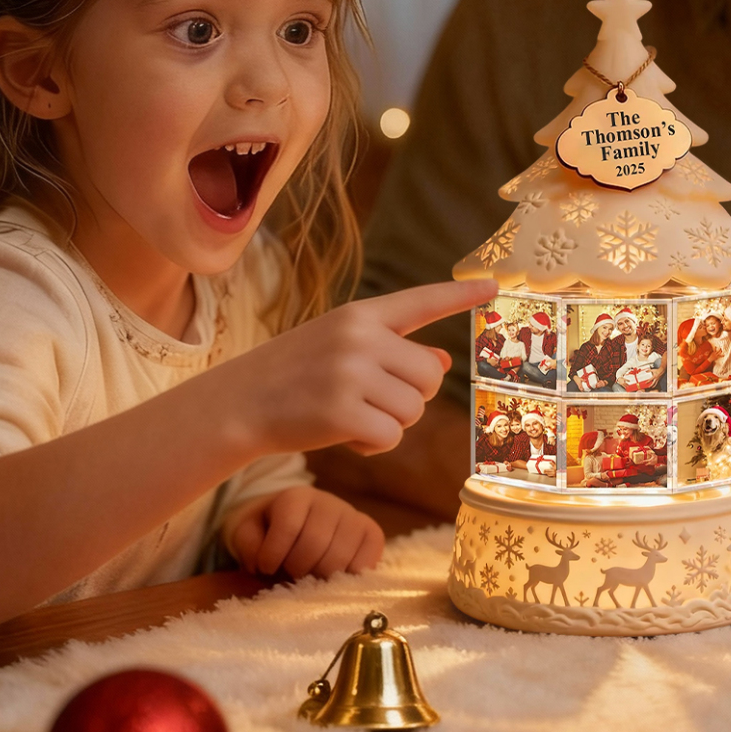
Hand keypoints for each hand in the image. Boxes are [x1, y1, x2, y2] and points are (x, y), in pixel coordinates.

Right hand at [214, 278, 495, 459]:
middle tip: (370, 401)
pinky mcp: (340, 412)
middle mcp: (359, 337)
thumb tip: (442, 358)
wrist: (236, 404)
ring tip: (350, 415)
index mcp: (360, 315)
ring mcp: (349, 373)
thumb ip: (392, 352)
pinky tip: (344, 435)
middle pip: (430, 376)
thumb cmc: (294, 377)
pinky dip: (373, 445)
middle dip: (410, 397)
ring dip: (390, 424)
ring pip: (413, 410)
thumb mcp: (341, 351)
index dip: (460, 295)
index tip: (494, 286)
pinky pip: (391, 437)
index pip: (421, 300)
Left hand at [226, 487, 383, 577]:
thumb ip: (248, 543)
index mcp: (296, 497)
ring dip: (320, 577)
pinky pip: (368, 560)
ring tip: (310, 577)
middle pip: (316, 543)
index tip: (265, 568)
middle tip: (290, 575)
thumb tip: (262, 561)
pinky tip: (334, 577)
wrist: (301, 524)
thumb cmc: (272, 533)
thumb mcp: (250, 533)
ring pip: (341, 556)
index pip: (289, 526)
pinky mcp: (372, 533)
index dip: (273, 556)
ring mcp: (354, 517)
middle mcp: (329, 502)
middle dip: (297, 569)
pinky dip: (349, 576)